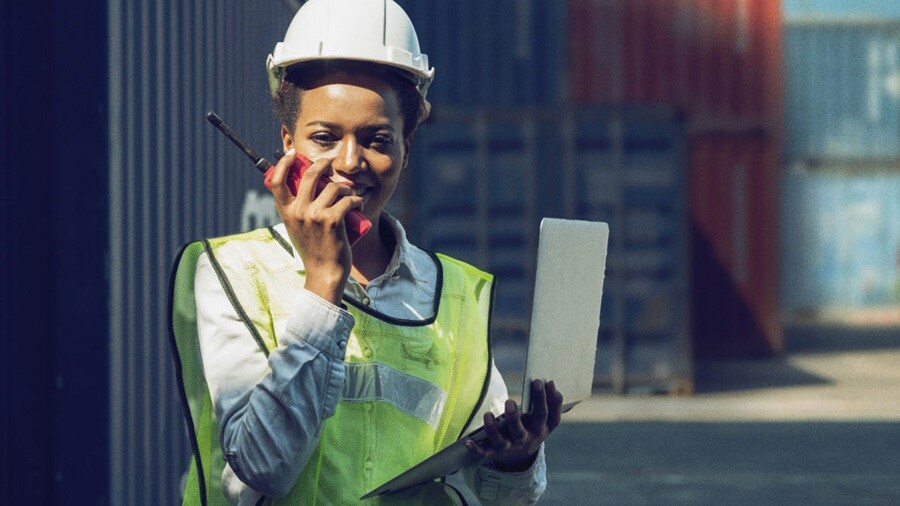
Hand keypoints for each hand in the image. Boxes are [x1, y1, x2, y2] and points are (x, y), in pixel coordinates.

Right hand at [267, 149, 362, 303]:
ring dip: (345, 188)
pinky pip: (348, 199)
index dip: (284, 163)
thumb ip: (296, 209)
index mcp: (286, 212)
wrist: (324, 273)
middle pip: (310, 175)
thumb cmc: (313, 250)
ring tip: (348, 196)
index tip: (293, 153)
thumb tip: (303, 185)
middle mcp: (298, 212)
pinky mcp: (332, 220)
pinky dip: (356, 199)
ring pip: (334, 187)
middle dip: (323, 164)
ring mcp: (314, 215)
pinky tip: (358, 204)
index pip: (276, 181)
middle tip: (329, 165)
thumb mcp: (296, 228)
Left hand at [466, 380, 562, 471]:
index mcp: (540, 430)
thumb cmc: (532, 428)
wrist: (522, 456)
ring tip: (488, 415)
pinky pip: (485, 452)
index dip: (546, 400)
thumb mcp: (544, 420)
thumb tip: (552, 384)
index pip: (546, 415)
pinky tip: (468, 441)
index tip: (541, 381)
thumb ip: (551, 403)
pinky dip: (476, 449)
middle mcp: (526, 439)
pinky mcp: (496, 452)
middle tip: (510, 402)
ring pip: (501, 441)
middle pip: (521, 431)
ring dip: (493, 429)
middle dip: (514, 417)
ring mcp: (510, 447)